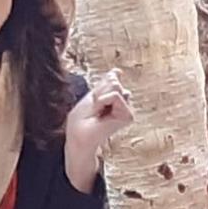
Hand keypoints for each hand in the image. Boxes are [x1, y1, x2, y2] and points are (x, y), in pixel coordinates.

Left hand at [65, 70, 135, 189]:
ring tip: (98, 112)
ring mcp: (126, 110)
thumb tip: (118, 71)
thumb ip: (105, 83)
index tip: (93, 103)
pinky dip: (104, 101)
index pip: (111, 78)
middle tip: (94, 109)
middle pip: (114, 81)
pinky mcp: (128, 116)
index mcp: (113, 99)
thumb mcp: (92, 96)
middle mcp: (122, 104)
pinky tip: (102, 115)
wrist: (79, 137)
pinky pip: (116, 95)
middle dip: (99, 92)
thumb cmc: (80, 121)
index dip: (98, 86)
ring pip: (116, 87)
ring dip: (100, 98)